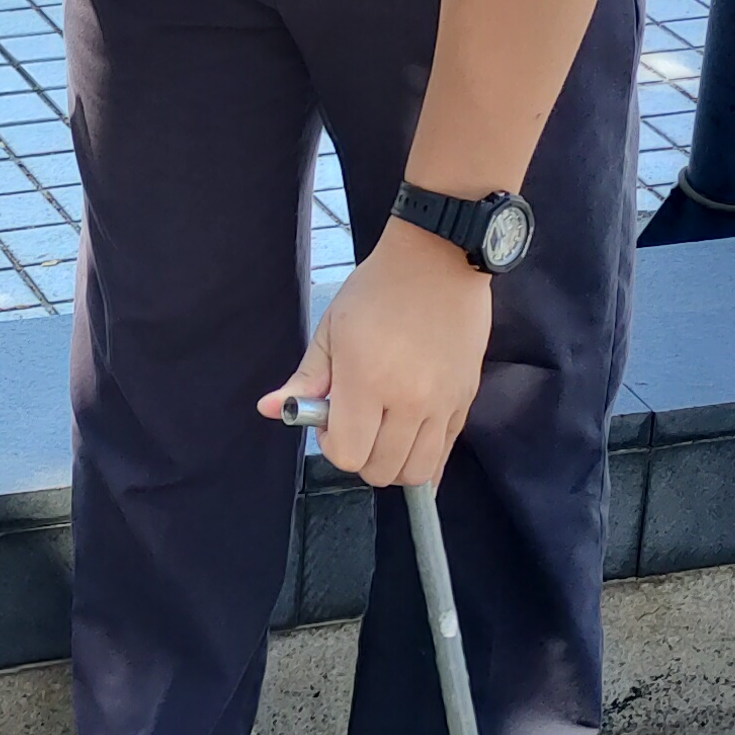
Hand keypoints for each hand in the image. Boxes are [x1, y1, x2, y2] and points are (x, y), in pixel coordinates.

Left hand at [260, 218, 492, 487]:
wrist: (440, 260)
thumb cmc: (377, 290)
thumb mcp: (331, 330)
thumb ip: (305, 379)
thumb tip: (269, 410)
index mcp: (366, 380)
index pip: (347, 454)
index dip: (332, 445)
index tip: (332, 420)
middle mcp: (408, 400)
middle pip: (380, 470)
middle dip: (361, 456)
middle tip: (358, 423)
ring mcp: (441, 404)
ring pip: (415, 473)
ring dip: (393, 463)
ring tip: (385, 432)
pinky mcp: (464, 401)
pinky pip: (444, 456)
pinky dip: (423, 459)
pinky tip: (410, 437)